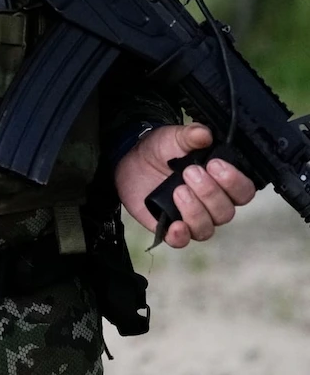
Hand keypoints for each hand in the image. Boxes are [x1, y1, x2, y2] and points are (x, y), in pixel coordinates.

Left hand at [115, 123, 256, 247]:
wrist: (131, 158)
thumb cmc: (162, 149)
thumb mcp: (174, 137)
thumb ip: (190, 135)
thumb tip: (204, 133)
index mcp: (221, 182)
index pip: (244, 191)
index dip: (234, 182)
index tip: (215, 165)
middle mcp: (211, 204)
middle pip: (226, 211)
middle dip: (209, 192)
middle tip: (189, 172)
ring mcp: (191, 217)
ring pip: (207, 228)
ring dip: (195, 210)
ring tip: (178, 190)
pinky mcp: (169, 227)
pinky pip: (182, 242)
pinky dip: (180, 236)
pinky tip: (175, 225)